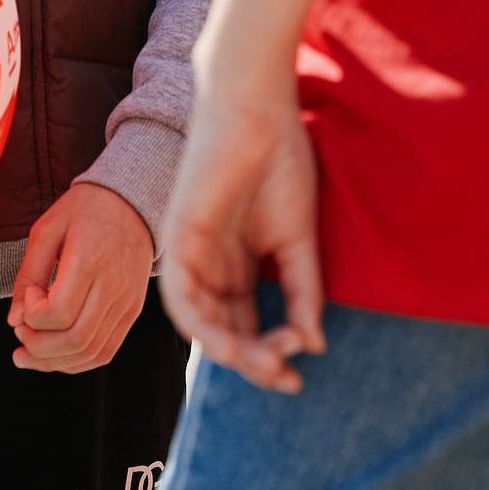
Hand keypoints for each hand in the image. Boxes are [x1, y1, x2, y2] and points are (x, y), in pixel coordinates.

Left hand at [7, 181, 154, 372]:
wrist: (132, 202)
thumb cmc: (85, 211)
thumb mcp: (46, 229)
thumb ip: (28, 274)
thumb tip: (14, 320)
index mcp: (89, 260)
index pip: (59, 312)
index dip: (33, 316)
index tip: (30, 297)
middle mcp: (113, 286)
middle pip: (75, 340)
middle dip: (38, 348)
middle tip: (20, 333)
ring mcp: (126, 302)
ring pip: (90, 353)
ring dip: (54, 362)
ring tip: (29, 352)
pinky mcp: (132, 312)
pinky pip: (105, 351)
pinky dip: (77, 362)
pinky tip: (55, 355)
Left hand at [158, 90, 324, 392]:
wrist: (259, 109)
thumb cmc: (280, 161)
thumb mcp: (299, 239)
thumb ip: (303, 290)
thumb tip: (312, 344)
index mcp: (238, 262)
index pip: (247, 323)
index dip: (270, 354)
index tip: (298, 374)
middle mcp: (211, 263)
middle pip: (225, 329)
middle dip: (253, 361)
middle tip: (284, 380)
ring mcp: (191, 251)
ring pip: (201, 321)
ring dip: (230, 351)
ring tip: (264, 365)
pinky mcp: (176, 237)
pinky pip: (180, 296)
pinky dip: (200, 325)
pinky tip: (227, 346)